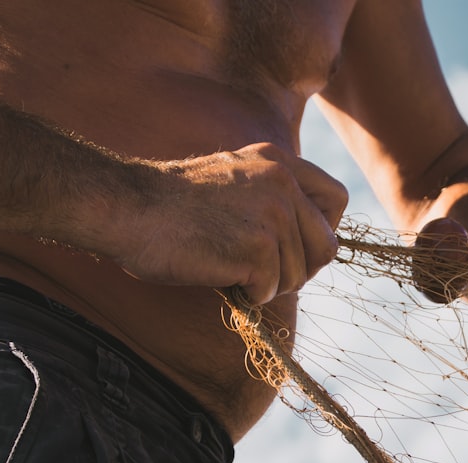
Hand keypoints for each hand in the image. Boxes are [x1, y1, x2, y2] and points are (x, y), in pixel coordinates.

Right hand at [112, 142, 347, 303]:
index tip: (298, 246)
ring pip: (299, 275)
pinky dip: (247, 295)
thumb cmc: (172, 207)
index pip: (337, 199)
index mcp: (280, 162)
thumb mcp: (233, 180)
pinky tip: (220, 276)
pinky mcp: (258, 247)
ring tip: (231, 268)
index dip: (324, 230)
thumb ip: (272, 198)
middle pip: (327, 246)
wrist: (130, 209)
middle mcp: (283, 182)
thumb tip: (307, 246)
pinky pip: (270, 290)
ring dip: (268, 285)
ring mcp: (273, 214)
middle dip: (302, 269)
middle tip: (267, 274)